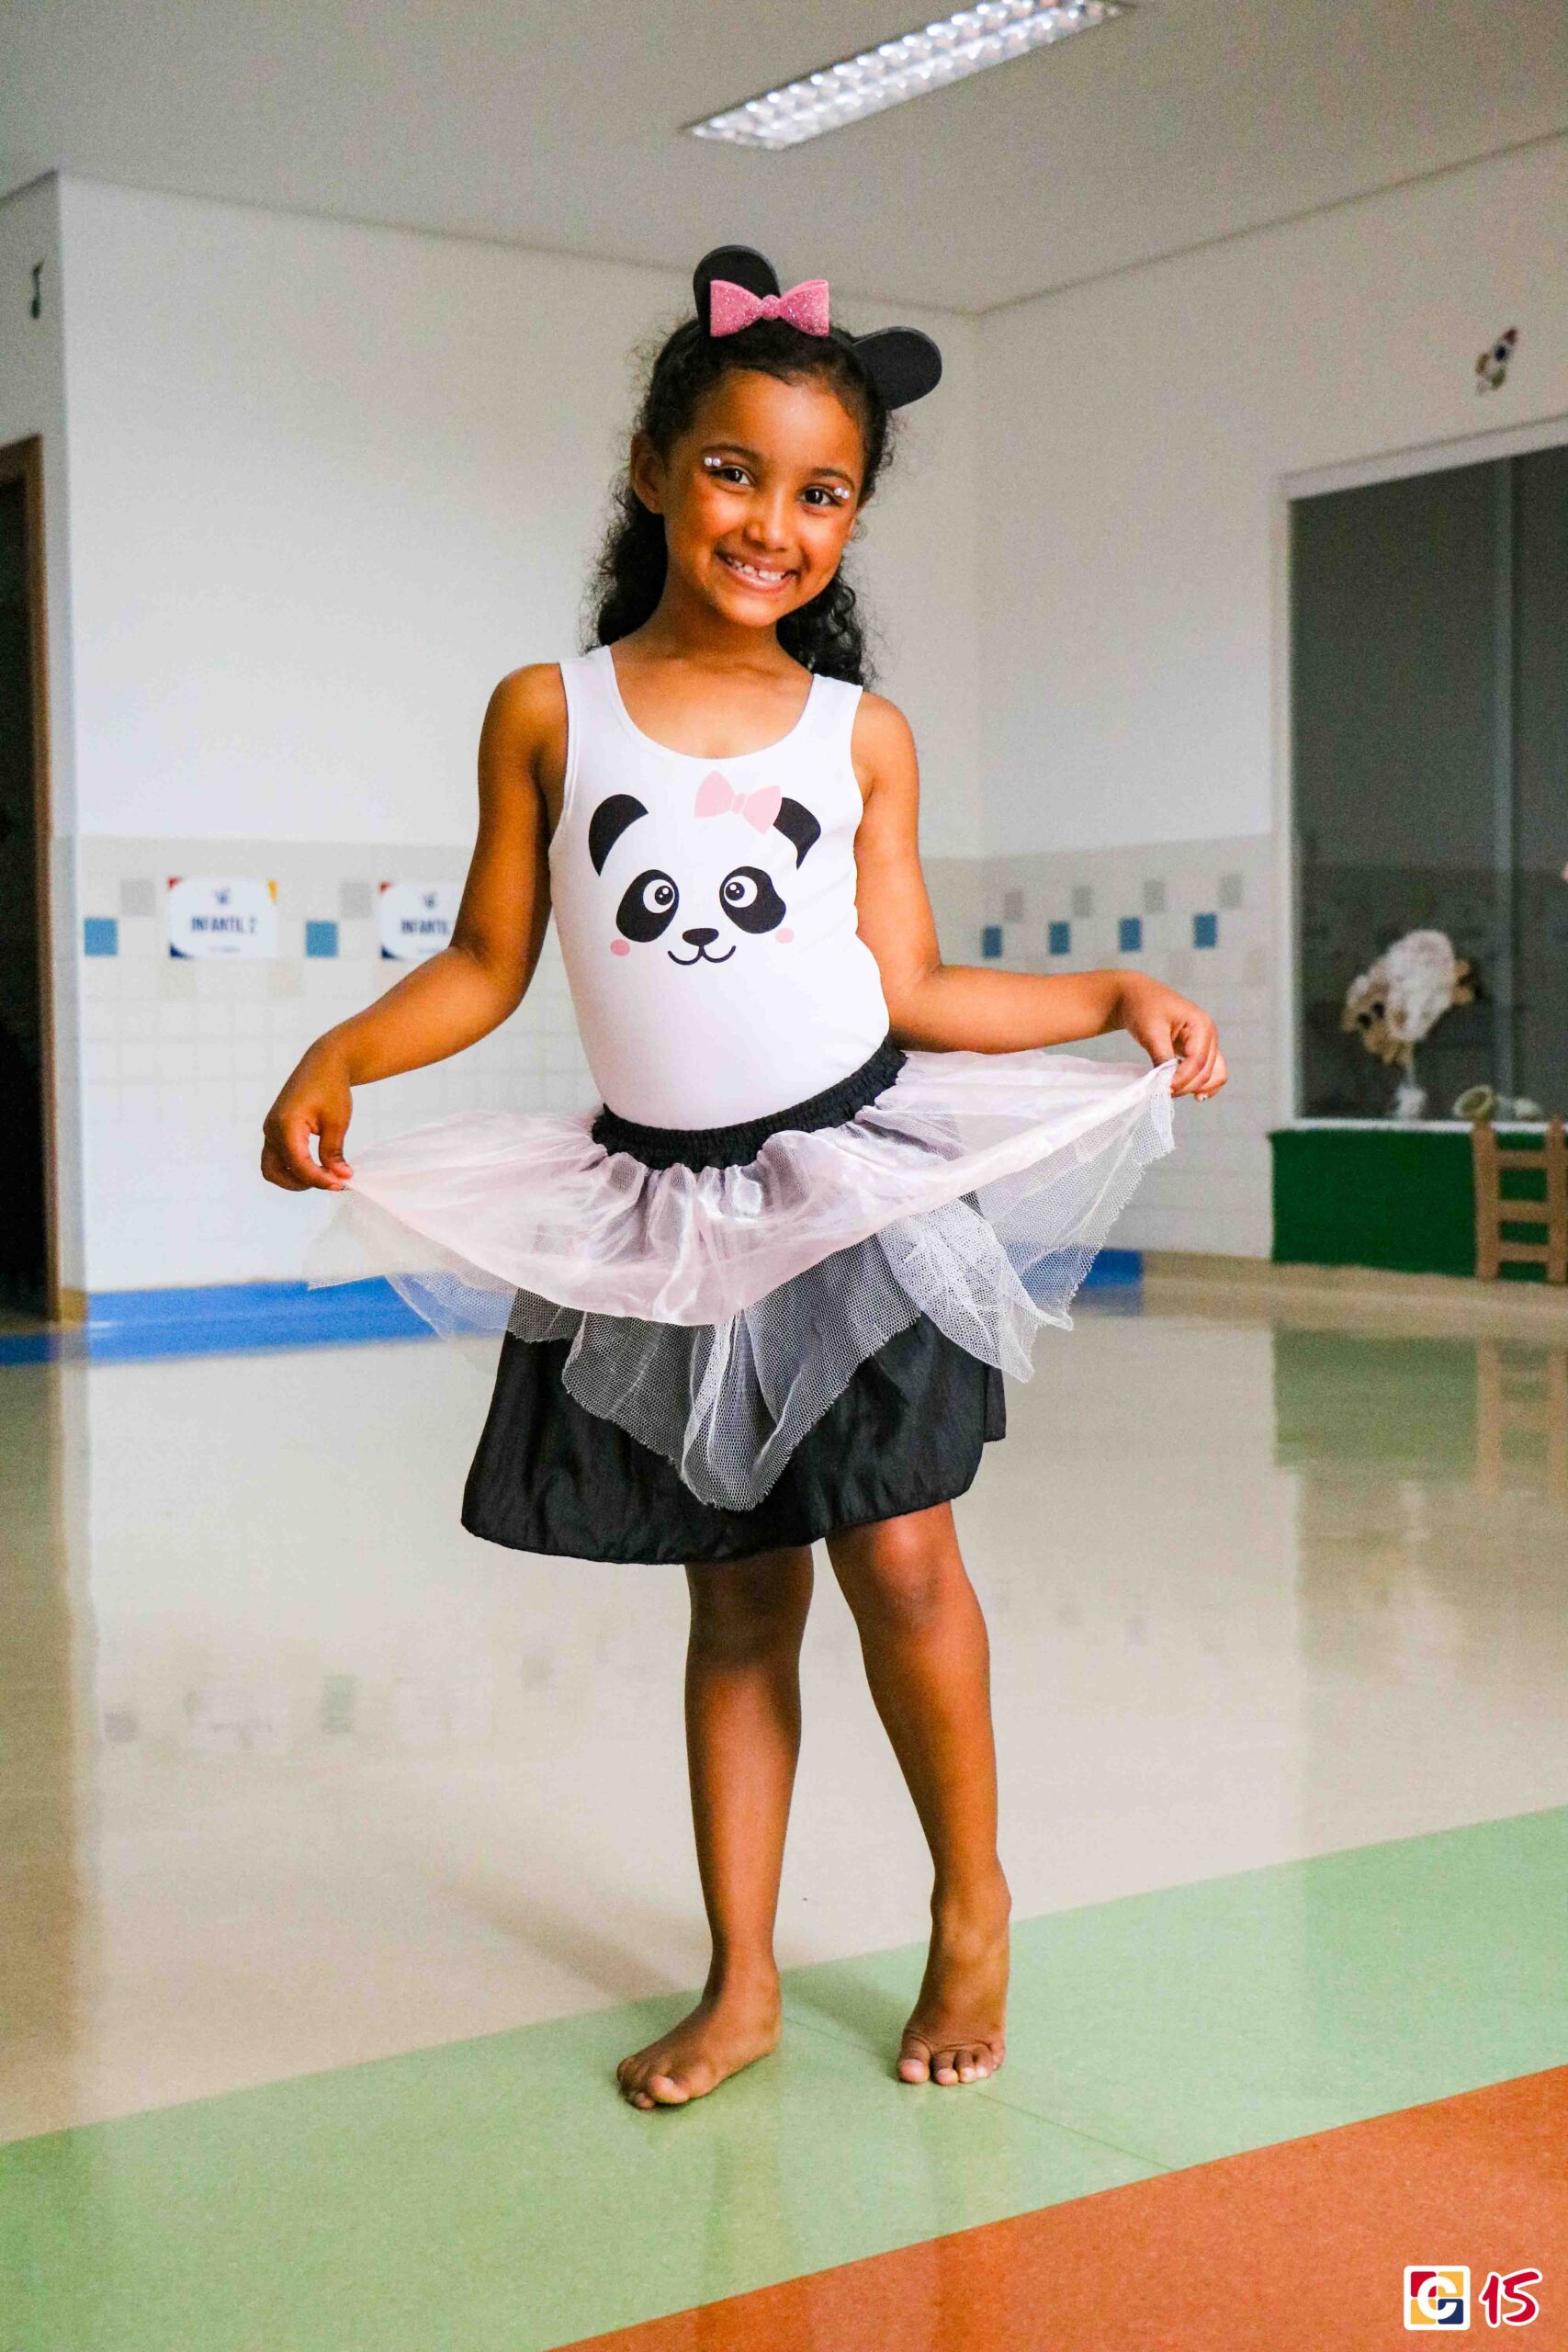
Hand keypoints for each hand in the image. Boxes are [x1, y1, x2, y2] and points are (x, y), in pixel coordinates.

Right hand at [261, 1050, 354, 1189]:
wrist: (323, 1064)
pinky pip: (279, 1158)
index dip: (319, 1179)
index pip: (298, 1164)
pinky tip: (318, 1166)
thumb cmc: (331, 1087)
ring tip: (324, 1175)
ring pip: (274, 1168)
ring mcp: (271, 1130)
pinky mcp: (276, 1131)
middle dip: (301, 1183)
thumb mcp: (337, 1121)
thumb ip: (334, 1152)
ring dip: (296, 1178)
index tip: (341, 1184)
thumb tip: (340, 1177)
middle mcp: (272, 1129)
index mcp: (286, 1124)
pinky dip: (295, 1167)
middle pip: (275, 1172)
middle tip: (331, 1181)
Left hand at [1118, 976, 1227, 1100]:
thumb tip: (1168, 1083)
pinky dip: (1201, 1084)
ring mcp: (1206, 1043)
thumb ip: (1162, 1058)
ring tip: (1174, 1094)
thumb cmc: (1143, 1008)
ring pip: (1214, 1074)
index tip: (1161, 1089)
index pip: (1198, 1062)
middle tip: (1162, 1093)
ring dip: (1196, 1087)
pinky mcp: (1198, 1050)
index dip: (1182, 1080)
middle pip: (1208, 1072)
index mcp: (1201, 1025)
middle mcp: (1209, 1034)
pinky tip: (1189, 1093)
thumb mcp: (1151, 1032)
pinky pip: (1208, 1071)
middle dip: (1187, 1086)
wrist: (1136, 996)